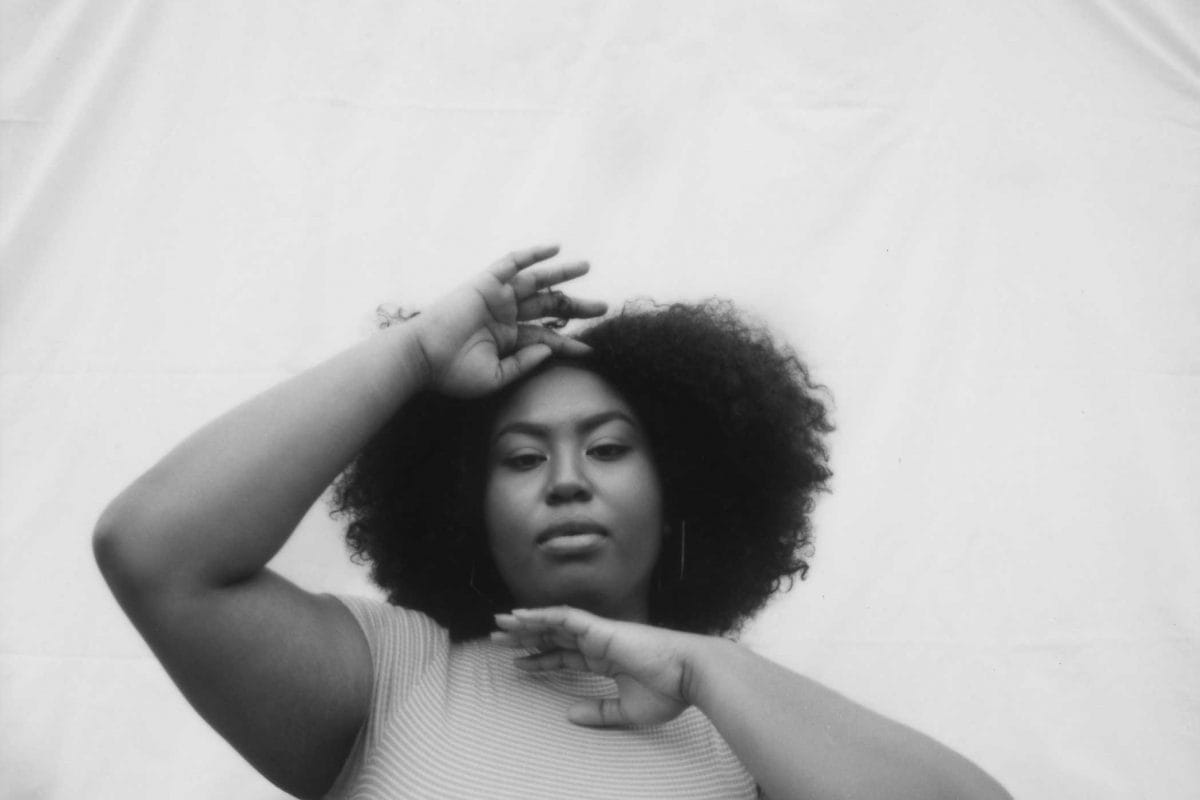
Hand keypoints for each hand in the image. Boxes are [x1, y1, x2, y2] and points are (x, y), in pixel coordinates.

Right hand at [412, 245, 605, 397]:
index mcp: (508, 338)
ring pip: (537, 280)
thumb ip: (524, 364)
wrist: (422, 358)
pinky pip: (512, 262)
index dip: (569, 343)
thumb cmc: (453, 373)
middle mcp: (506, 315)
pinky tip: (555, 248)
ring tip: (587, 266)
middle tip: (603, 307)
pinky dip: (533, 254)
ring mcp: (497, 297)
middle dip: (576, 307)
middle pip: (549, 306)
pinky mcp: (486, 282)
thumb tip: (551, 351)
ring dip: (562, 273)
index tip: (591, 350)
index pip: (546, 337)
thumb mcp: (496, 377)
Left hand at [491, 606, 701, 726]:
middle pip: (554, 636)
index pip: (566, 656)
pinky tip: (520, 616)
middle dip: (525, 637)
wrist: (690, 675)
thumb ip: (599, 713)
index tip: (519, 664)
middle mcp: (599, 643)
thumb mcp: (627, 712)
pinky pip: (564, 616)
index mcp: (606, 660)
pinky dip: (541, 615)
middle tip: (497, 640)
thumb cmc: (669, 692)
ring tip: (499, 624)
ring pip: (553, 623)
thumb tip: (569, 714)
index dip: (541, 659)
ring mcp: (599, 633)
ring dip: (525, 623)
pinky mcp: (600, 627)